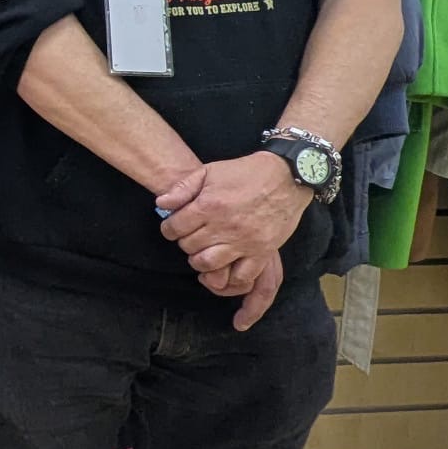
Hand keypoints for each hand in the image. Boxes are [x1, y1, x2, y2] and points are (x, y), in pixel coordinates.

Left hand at [157, 154, 309, 329]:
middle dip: (185, 242)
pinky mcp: (262, 252)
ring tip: (203, 252)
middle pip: (189, 247)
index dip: (169, 228)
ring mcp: (244, 242)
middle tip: (190, 236)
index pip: (174, 228)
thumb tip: (161, 204)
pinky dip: (229, 278)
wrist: (286, 176)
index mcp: (208, 205)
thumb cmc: (245, 172)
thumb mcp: (209, 171)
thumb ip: (182, 188)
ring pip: (208, 264)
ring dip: (200, 261)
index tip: (174, 227)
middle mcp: (224, 227)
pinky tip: (223, 268)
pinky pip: (241, 276)